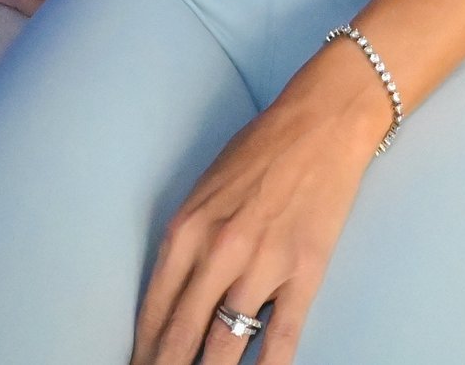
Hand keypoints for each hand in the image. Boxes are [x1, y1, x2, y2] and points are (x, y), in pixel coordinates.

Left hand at [130, 42, 388, 364]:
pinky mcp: (304, 274)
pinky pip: (281, 339)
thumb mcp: (204, 190)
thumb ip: (187, 243)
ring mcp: (262, 266)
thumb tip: (175, 299)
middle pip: (182, 337)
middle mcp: (217, 252)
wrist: (321, 123)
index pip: (155, 311)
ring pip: (225, 347)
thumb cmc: (260, 150)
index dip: (144, 352)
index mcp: (186, 229)